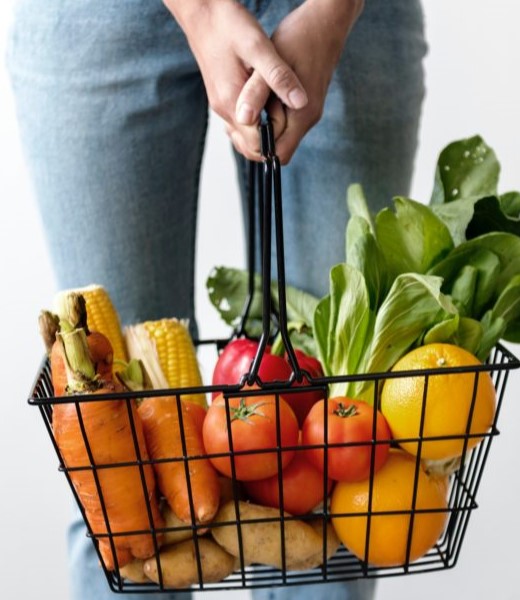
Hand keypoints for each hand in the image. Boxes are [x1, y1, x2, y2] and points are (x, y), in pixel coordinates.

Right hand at [163, 0, 307, 149]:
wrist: (201, 11)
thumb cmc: (229, 25)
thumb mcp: (260, 47)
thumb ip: (279, 77)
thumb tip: (301, 103)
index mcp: (232, 104)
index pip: (257, 146)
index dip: (277, 139)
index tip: (291, 121)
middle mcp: (224, 110)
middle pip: (249, 147)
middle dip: (271, 141)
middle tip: (289, 118)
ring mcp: (221, 106)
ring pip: (244, 137)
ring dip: (264, 133)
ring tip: (281, 111)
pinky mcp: (222, 98)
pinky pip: (240, 123)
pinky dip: (256, 122)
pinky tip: (268, 104)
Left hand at [231, 0, 364, 163]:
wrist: (325, 22)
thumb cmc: (300, 38)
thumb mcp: (272, 63)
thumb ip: (257, 93)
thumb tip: (243, 119)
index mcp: (302, 116)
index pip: (277, 154)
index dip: (257, 146)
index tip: (243, 124)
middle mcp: (307, 120)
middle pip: (277, 149)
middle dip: (256, 137)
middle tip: (242, 112)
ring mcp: (306, 114)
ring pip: (278, 136)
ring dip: (260, 125)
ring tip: (248, 101)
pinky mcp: (302, 105)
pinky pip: (281, 122)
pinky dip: (266, 114)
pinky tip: (257, 96)